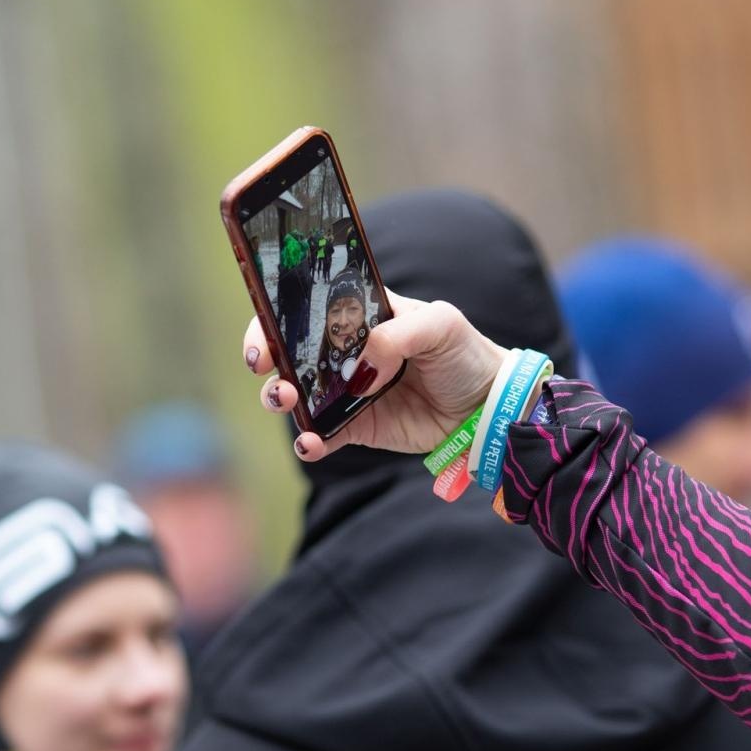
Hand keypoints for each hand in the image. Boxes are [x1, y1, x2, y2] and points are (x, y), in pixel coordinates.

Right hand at [244, 291, 505, 461]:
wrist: (487, 407)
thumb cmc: (465, 353)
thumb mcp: (441, 325)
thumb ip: (398, 335)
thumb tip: (363, 363)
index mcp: (360, 315)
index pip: (308, 308)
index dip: (277, 316)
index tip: (265, 330)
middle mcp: (346, 351)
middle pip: (289, 350)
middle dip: (266, 356)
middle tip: (263, 366)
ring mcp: (347, 391)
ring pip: (297, 394)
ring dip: (280, 396)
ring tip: (285, 400)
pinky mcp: (356, 427)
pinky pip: (322, 435)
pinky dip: (310, 441)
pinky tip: (312, 443)